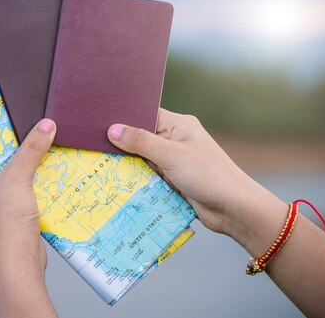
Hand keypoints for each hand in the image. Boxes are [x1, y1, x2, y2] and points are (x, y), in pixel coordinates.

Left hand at [0, 118, 56, 269]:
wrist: (18, 259)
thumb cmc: (7, 218)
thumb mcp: (19, 176)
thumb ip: (32, 149)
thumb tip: (47, 124)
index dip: (6, 137)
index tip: (24, 122)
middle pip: (7, 162)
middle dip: (25, 152)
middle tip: (42, 133)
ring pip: (20, 177)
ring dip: (36, 168)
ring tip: (53, 149)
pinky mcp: (15, 214)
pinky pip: (29, 191)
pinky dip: (41, 184)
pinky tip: (56, 173)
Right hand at [107, 109, 284, 241]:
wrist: (234, 209)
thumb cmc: (208, 175)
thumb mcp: (171, 155)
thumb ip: (141, 142)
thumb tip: (112, 130)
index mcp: (178, 125)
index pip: (144, 115)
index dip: (123, 118)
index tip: (96, 121)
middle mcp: (174, 139)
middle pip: (140, 138)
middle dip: (121, 143)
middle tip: (90, 143)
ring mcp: (173, 161)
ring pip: (141, 159)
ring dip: (127, 164)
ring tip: (96, 162)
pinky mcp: (172, 180)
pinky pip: (147, 176)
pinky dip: (135, 179)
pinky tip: (113, 180)